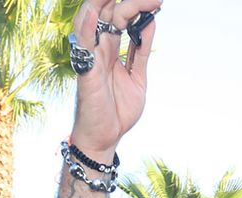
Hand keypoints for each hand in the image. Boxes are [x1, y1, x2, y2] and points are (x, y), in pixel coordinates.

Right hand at [67, 0, 161, 156]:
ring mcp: (92, 57)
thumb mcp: (137, 77)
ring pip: (91, 19)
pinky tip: (93, 11)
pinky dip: (86, 26)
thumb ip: (141, 52)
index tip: (158, 2)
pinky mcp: (86, 71)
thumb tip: (150, 22)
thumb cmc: (117, 110)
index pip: (120, 14)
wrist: (105, 139)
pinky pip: (83, 45)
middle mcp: (100, 47)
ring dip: (103, 2)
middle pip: (108, 10)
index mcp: (111, 48)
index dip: (137, 5)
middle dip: (129, 1)